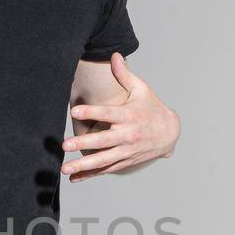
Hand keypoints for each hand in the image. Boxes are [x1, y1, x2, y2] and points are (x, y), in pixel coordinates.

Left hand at [63, 52, 179, 178]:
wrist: (170, 133)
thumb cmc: (152, 108)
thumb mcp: (141, 89)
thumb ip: (124, 75)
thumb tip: (114, 55)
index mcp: (129, 115)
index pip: (108, 114)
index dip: (91, 112)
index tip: (74, 111)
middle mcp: (128, 135)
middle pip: (103, 141)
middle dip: (83, 144)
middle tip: (64, 145)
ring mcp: (126, 151)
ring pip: (103, 160)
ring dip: (83, 166)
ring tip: (65, 169)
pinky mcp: (125, 161)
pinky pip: (106, 170)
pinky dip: (90, 175)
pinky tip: (74, 178)